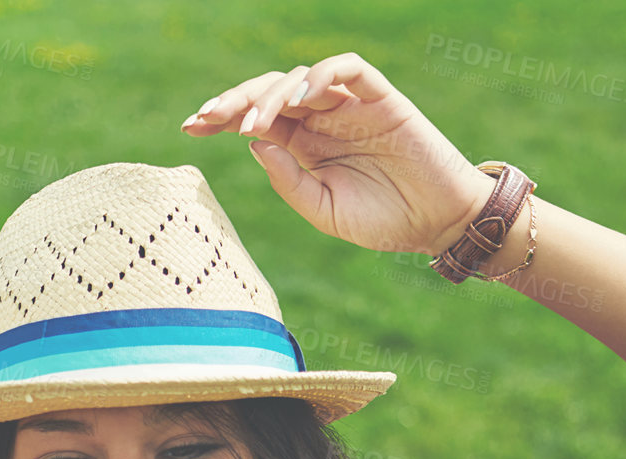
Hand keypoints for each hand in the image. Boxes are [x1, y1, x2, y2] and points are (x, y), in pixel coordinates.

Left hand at [181, 52, 496, 257]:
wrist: (435, 223)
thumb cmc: (382, 221)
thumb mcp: (323, 210)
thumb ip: (290, 180)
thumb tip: (256, 143)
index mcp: (303, 146)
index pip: (255, 120)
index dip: (222, 118)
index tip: (190, 127)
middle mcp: (322, 119)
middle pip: (270, 93)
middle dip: (234, 100)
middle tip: (205, 117)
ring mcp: (350, 105)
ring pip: (301, 78)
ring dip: (272, 95)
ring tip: (253, 123)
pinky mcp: (380, 97)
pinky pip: (347, 69)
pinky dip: (321, 74)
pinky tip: (300, 96)